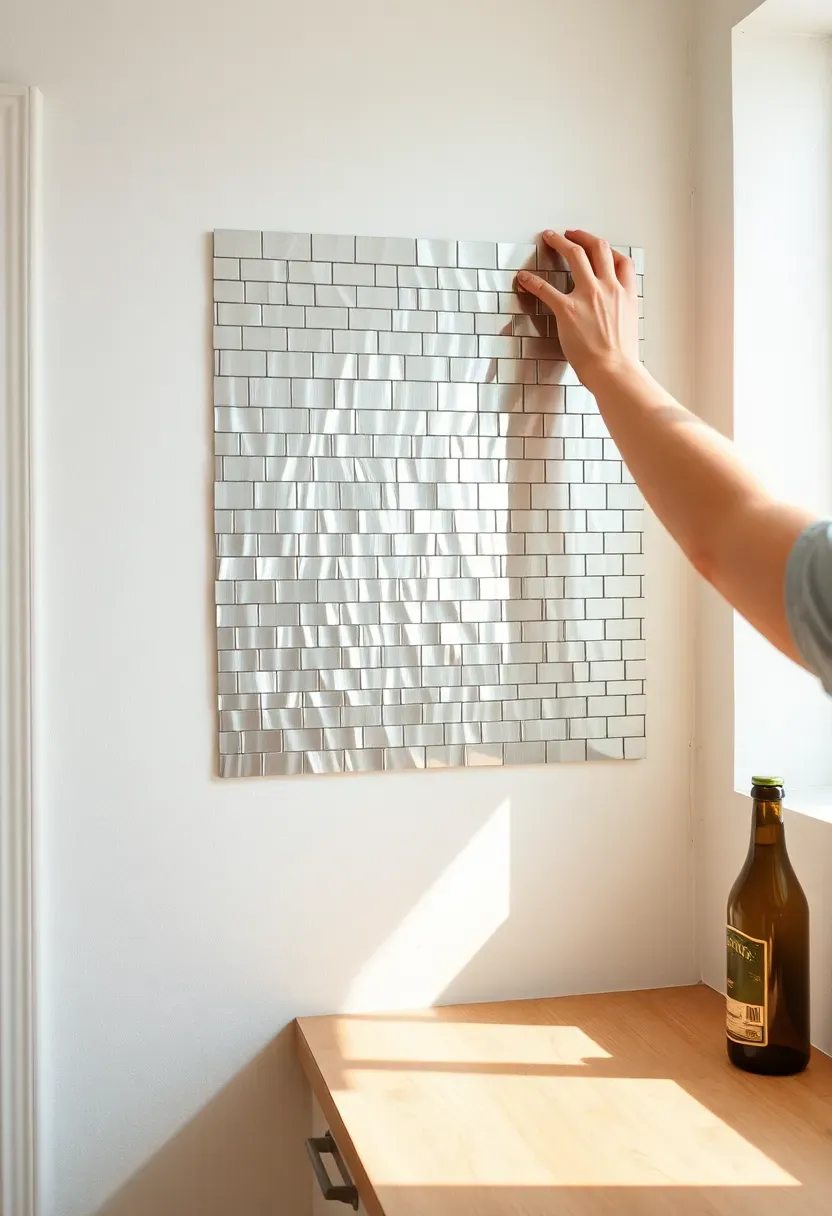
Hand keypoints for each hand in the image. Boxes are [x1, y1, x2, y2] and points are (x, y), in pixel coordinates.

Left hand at [517, 229, 639, 390]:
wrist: (615, 371)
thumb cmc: (621, 358)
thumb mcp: (629, 328)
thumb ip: (620, 314)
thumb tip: (613, 317)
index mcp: (626, 295)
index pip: (622, 261)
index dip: (609, 251)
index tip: (600, 247)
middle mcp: (608, 288)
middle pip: (598, 249)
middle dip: (583, 236)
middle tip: (571, 233)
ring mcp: (588, 296)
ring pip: (575, 255)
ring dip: (560, 242)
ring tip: (550, 237)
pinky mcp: (567, 310)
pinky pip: (546, 288)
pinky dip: (532, 281)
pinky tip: (524, 277)